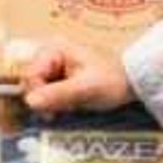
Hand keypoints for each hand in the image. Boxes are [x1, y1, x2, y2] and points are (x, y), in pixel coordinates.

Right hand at [11, 37, 133, 116]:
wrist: (134, 80)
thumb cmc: (112, 80)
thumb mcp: (86, 88)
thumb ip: (58, 94)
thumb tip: (30, 102)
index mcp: (54, 50)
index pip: (29, 74)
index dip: (37, 94)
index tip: (51, 112)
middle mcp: (51, 55)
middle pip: (31, 82)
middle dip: (43, 100)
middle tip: (60, 112)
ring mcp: (55, 66)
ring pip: (38, 89)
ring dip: (50, 103)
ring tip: (69, 107)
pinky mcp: (60, 77)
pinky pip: (47, 92)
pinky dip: (56, 103)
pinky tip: (69, 105)